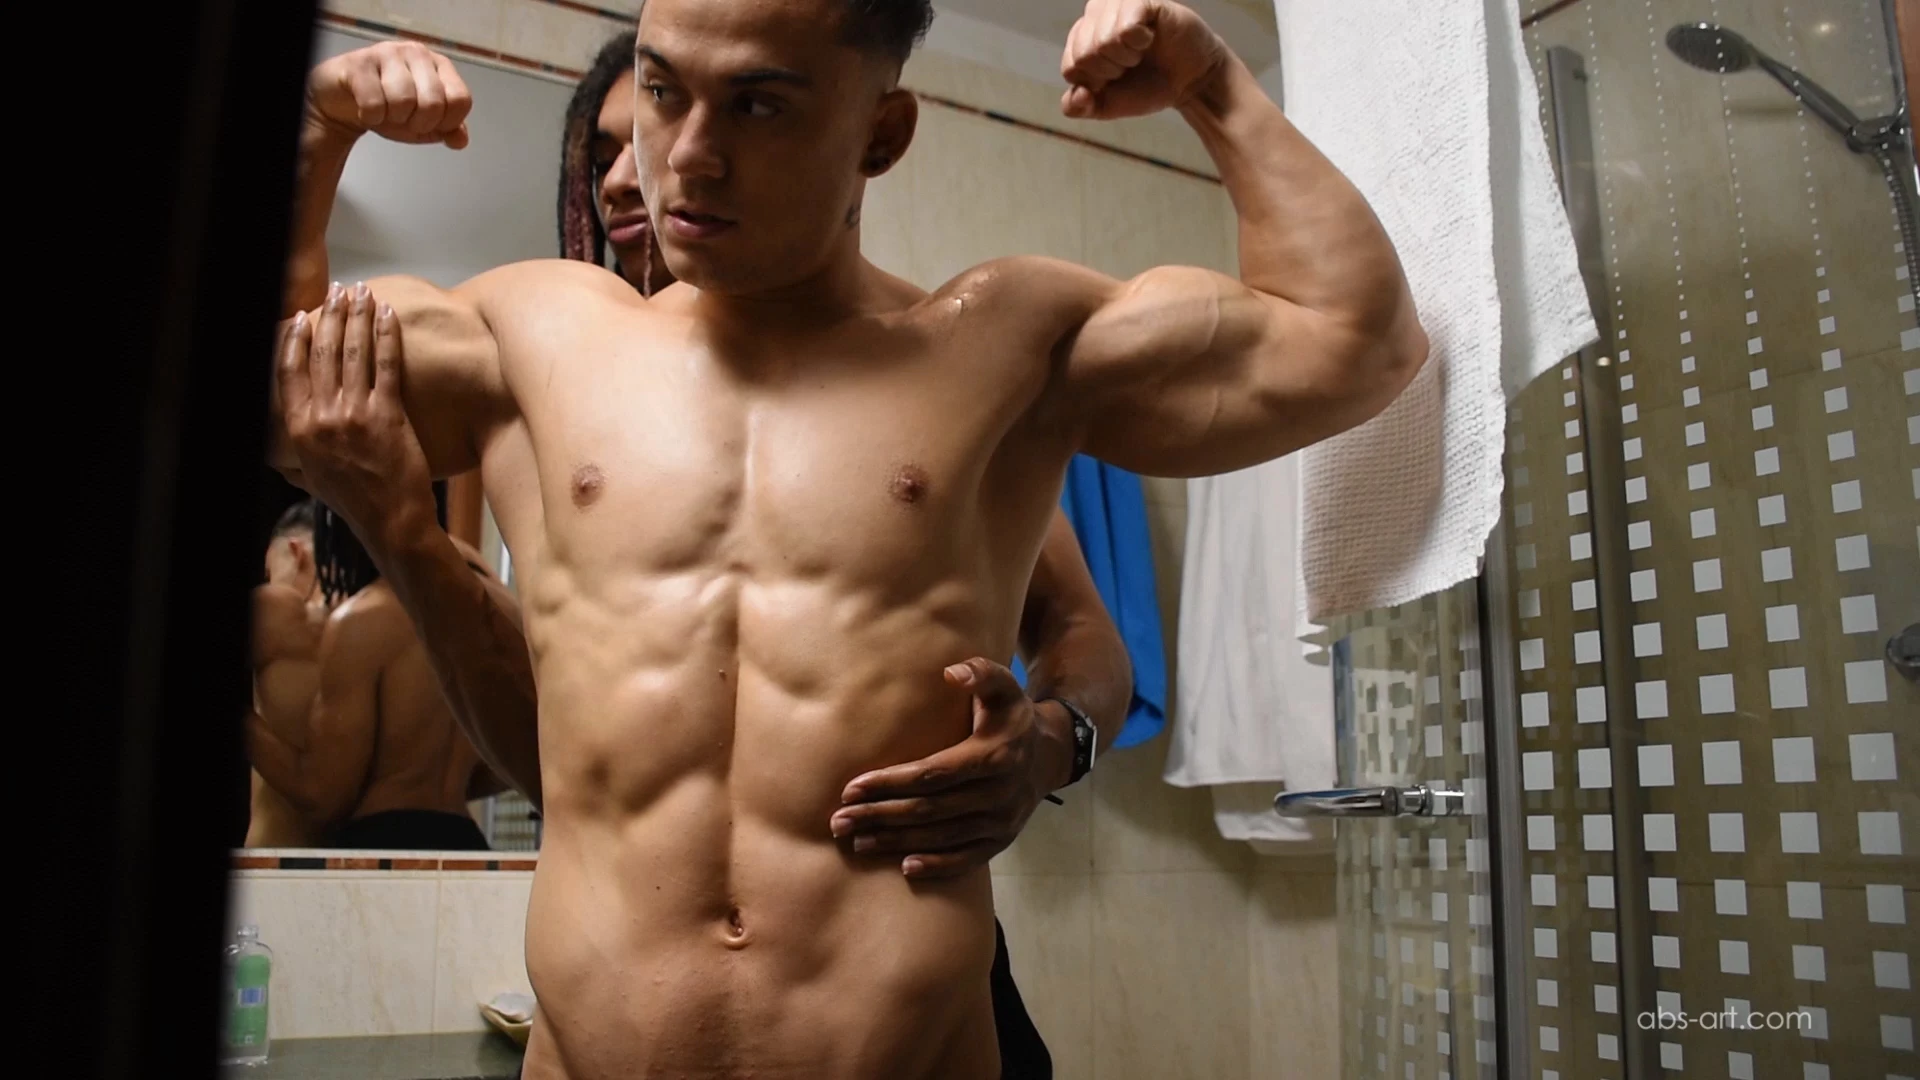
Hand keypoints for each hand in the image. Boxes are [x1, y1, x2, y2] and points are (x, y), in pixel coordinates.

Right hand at [277, 283, 438, 548]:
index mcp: (300, 430)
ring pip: (353, 354)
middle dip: (330, 316)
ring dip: (356, 317)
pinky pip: (387, 366)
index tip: (302, 317)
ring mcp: (356, 415)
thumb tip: (279, 440)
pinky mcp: (389, 416)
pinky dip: (386, 337)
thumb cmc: (354, 500)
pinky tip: (389, 316)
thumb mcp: (311, 475)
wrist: (391, 521)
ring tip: (362, 292)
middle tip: (338, 292)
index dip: (296, 340)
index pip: (290, 372)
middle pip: (323, 354)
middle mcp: (324, 418)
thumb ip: (297, 450)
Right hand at [307, 41, 471, 147]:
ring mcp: (388, 53)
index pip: (460, 99)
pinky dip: (371, 116)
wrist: (344, 101)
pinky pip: (374, 101)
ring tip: (386, 112)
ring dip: (393, 119)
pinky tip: (367, 110)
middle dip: (418, 123)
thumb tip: (460, 140)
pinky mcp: (360, 62)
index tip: (430, 125)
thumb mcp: (423, 124)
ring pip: (404, 100)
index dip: (447, 123)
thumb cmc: (388, 108)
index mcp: (440, 66)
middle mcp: (417, 54)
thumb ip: (448, 130)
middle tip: (404, 120)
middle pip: (434, 102)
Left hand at [830, 658, 1073, 880]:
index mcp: (994, 757)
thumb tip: (951, 672)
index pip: (932, 775)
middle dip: (881, 816)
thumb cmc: (1012, 717)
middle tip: (839, 821)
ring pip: (942, 837)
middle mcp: (999, 794)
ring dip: (897, 841)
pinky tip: (904, 867)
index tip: (851, 787)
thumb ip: (981, 673)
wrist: (1050, 754)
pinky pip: (967, 858)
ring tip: (858, 841)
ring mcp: (1002, 822)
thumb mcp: (1005, 687)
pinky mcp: (1002, 840)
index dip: (891, 782)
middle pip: (930, 810)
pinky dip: (937, 865)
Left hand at [1060, 0, 1227, 119]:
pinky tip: (1149, 39)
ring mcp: (1116, 4)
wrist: (1189, 82)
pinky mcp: (1141, 1)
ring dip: (1127, 58)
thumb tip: (1077, 97)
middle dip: (1112, 71)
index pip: (1071, 68)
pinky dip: (1139, 43)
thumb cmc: (1147, 87)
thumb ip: (1081, 107)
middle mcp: (1094, 15)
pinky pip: (1126, 27)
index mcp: (1080, 38)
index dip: (1097, 83)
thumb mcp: (1107, 104)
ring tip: (1141, 52)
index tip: (1117, 78)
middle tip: (1132, 64)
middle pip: (1084, 56)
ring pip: (1103, 42)